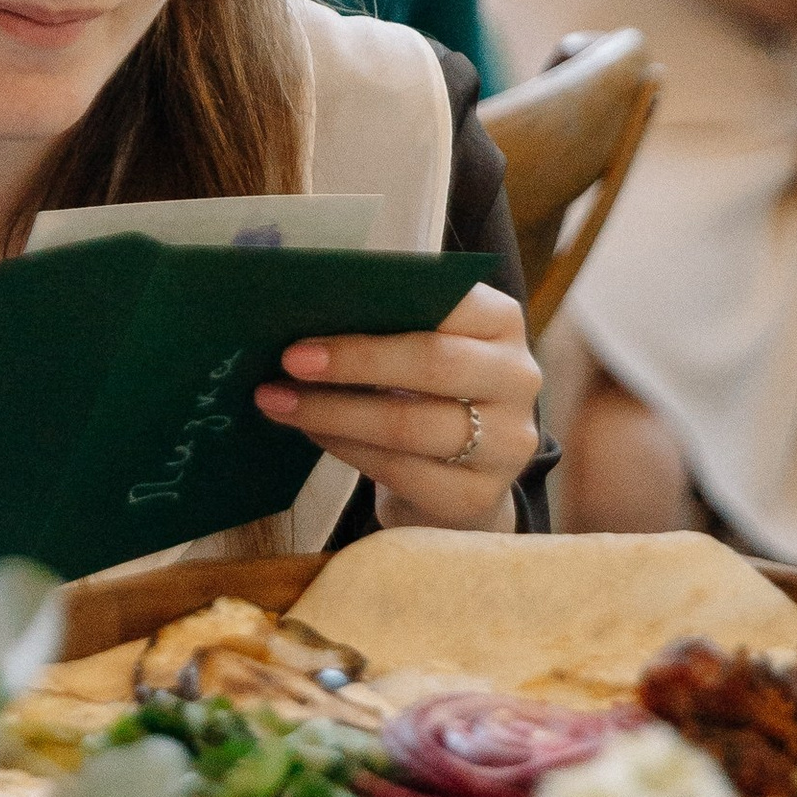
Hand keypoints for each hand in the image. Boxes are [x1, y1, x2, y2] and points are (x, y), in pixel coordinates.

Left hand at [257, 279, 539, 530]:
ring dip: (334, 413)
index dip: (381, 305)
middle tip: (288, 361)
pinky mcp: (480, 496)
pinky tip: (311, 433)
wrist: (459, 475)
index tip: (319, 309)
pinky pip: (402, 472)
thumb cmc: (424, 390)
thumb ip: (384, 320)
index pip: (450, 300)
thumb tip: (305, 308)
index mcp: (500, 322)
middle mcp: (517, 378)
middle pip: (433, 363)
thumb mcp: (417, 344)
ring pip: (411, 425)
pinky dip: (347, 450)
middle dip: (353, 361)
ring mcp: (507, 443)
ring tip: (279, 401)